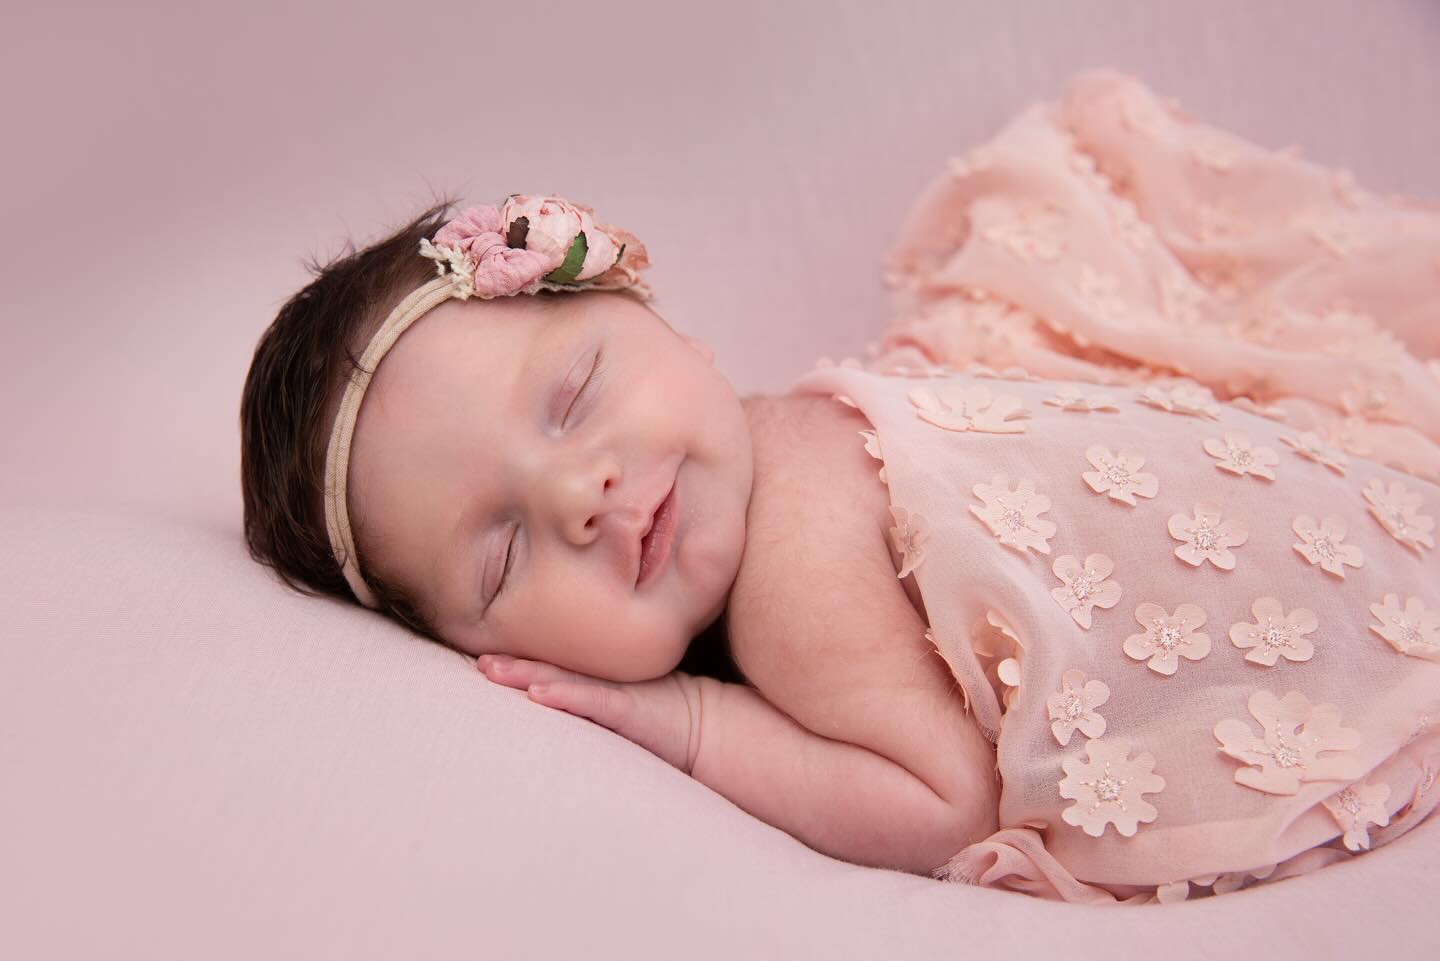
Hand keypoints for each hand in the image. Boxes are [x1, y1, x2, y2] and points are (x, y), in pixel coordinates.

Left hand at [477, 654, 703, 774]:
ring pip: (561, 680)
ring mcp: (616, 694)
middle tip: (478, 661)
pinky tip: (538, 694)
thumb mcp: (624, 711)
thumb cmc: (666, 721)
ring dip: (525, 675)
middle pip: (549, 669)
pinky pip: (593, 701)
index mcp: (599, 684)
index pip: (553, 670)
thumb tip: (555, 710)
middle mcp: (603, 683)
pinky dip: (565, 696)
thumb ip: (595, 706)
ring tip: (490, 670)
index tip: (483, 658)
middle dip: (512, 666)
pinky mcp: (630, 710)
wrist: (710, 729)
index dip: (520, 663)